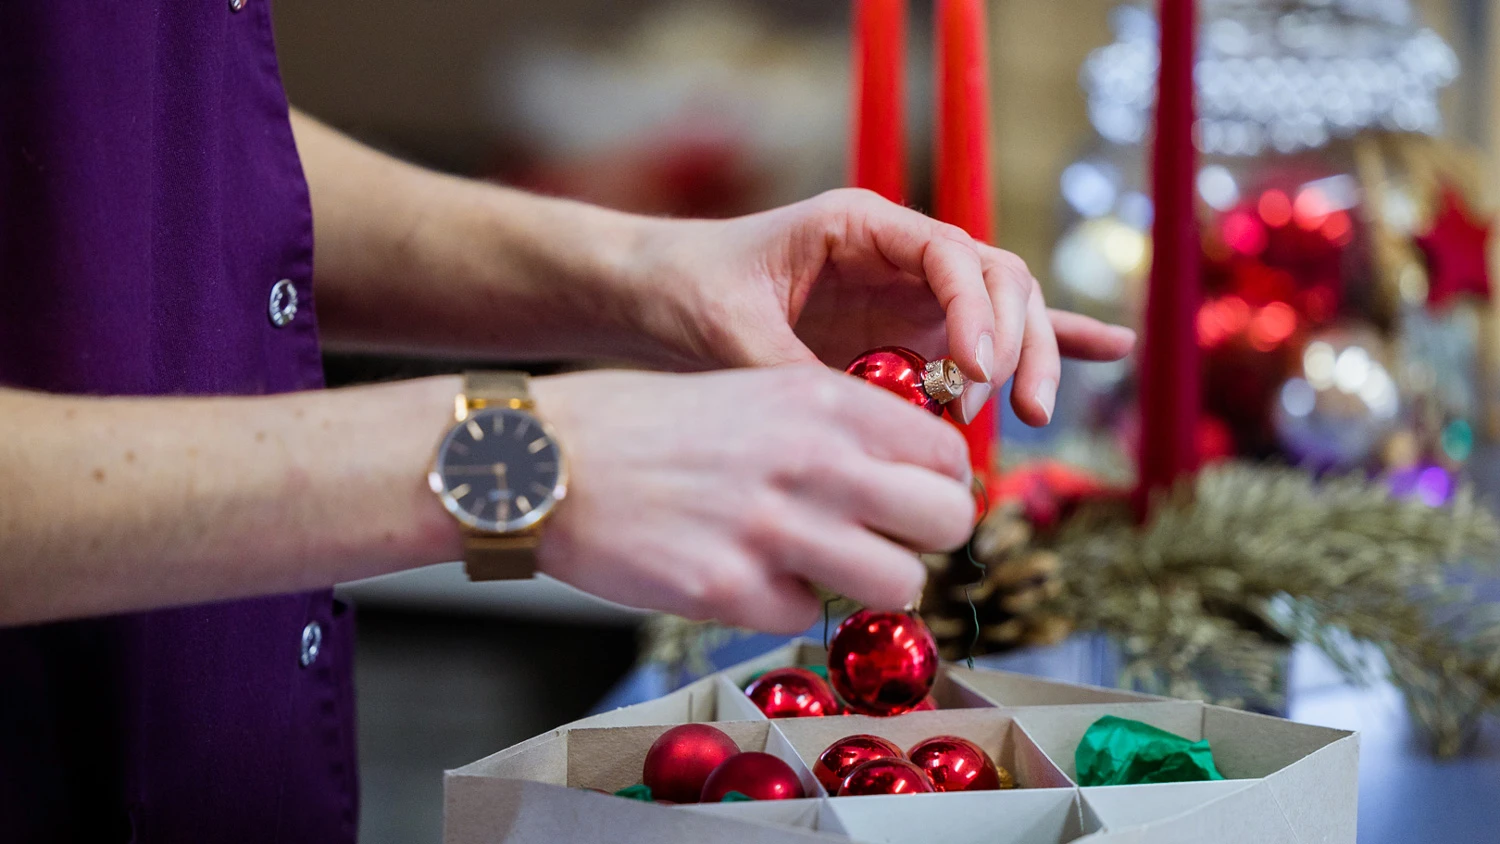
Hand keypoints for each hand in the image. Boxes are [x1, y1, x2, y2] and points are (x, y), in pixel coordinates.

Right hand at [529, 366, 973, 633]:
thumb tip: (903, 473)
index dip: (937, 483)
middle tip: (883, 541)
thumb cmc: (643, 422)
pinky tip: (740, 573)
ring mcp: (772, 530)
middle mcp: (811, 459)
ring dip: (866, 584)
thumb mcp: (752, 387)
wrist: (542, 460)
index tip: (911, 497)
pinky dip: (782, 603)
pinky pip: (807, 615)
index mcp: (820, 399)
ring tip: (818, 566)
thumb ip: (833, 425)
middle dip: (923, 540)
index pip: (947, 453)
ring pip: (899, 584)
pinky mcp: (729, 592)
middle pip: (947, 521)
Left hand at [627, 188, 1134, 424]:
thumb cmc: (688, 291)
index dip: (976, 312)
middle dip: (1017, 341)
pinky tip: (1110, 351)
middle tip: (1007, 408)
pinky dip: (1049, 342)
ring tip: (1027, 414)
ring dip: (1029, 357)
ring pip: (1003, 311)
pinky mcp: (912, 334)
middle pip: (997, 280)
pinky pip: (990, 335)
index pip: (953, 254)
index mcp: (862, 226)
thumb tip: (855, 430)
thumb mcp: (730, 332)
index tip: (974, 375)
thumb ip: (794, 375)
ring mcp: (911, 293)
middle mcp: (900, 254)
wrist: (659, 295)